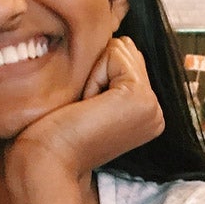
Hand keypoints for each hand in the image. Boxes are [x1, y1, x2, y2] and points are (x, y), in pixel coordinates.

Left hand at [4, 35, 163, 203]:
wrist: (48, 162)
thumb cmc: (55, 134)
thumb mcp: (91, 98)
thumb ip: (110, 73)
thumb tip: (118, 41)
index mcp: (147, 113)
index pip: (126, 59)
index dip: (96, 74)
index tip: (85, 110)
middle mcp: (156, 111)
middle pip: (126, 51)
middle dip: (97, 69)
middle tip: (84, 109)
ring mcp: (153, 106)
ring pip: (121, 50)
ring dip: (94, 73)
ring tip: (86, 108)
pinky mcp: (141, 98)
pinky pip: (114, 55)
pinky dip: (93, 76)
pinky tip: (88, 105)